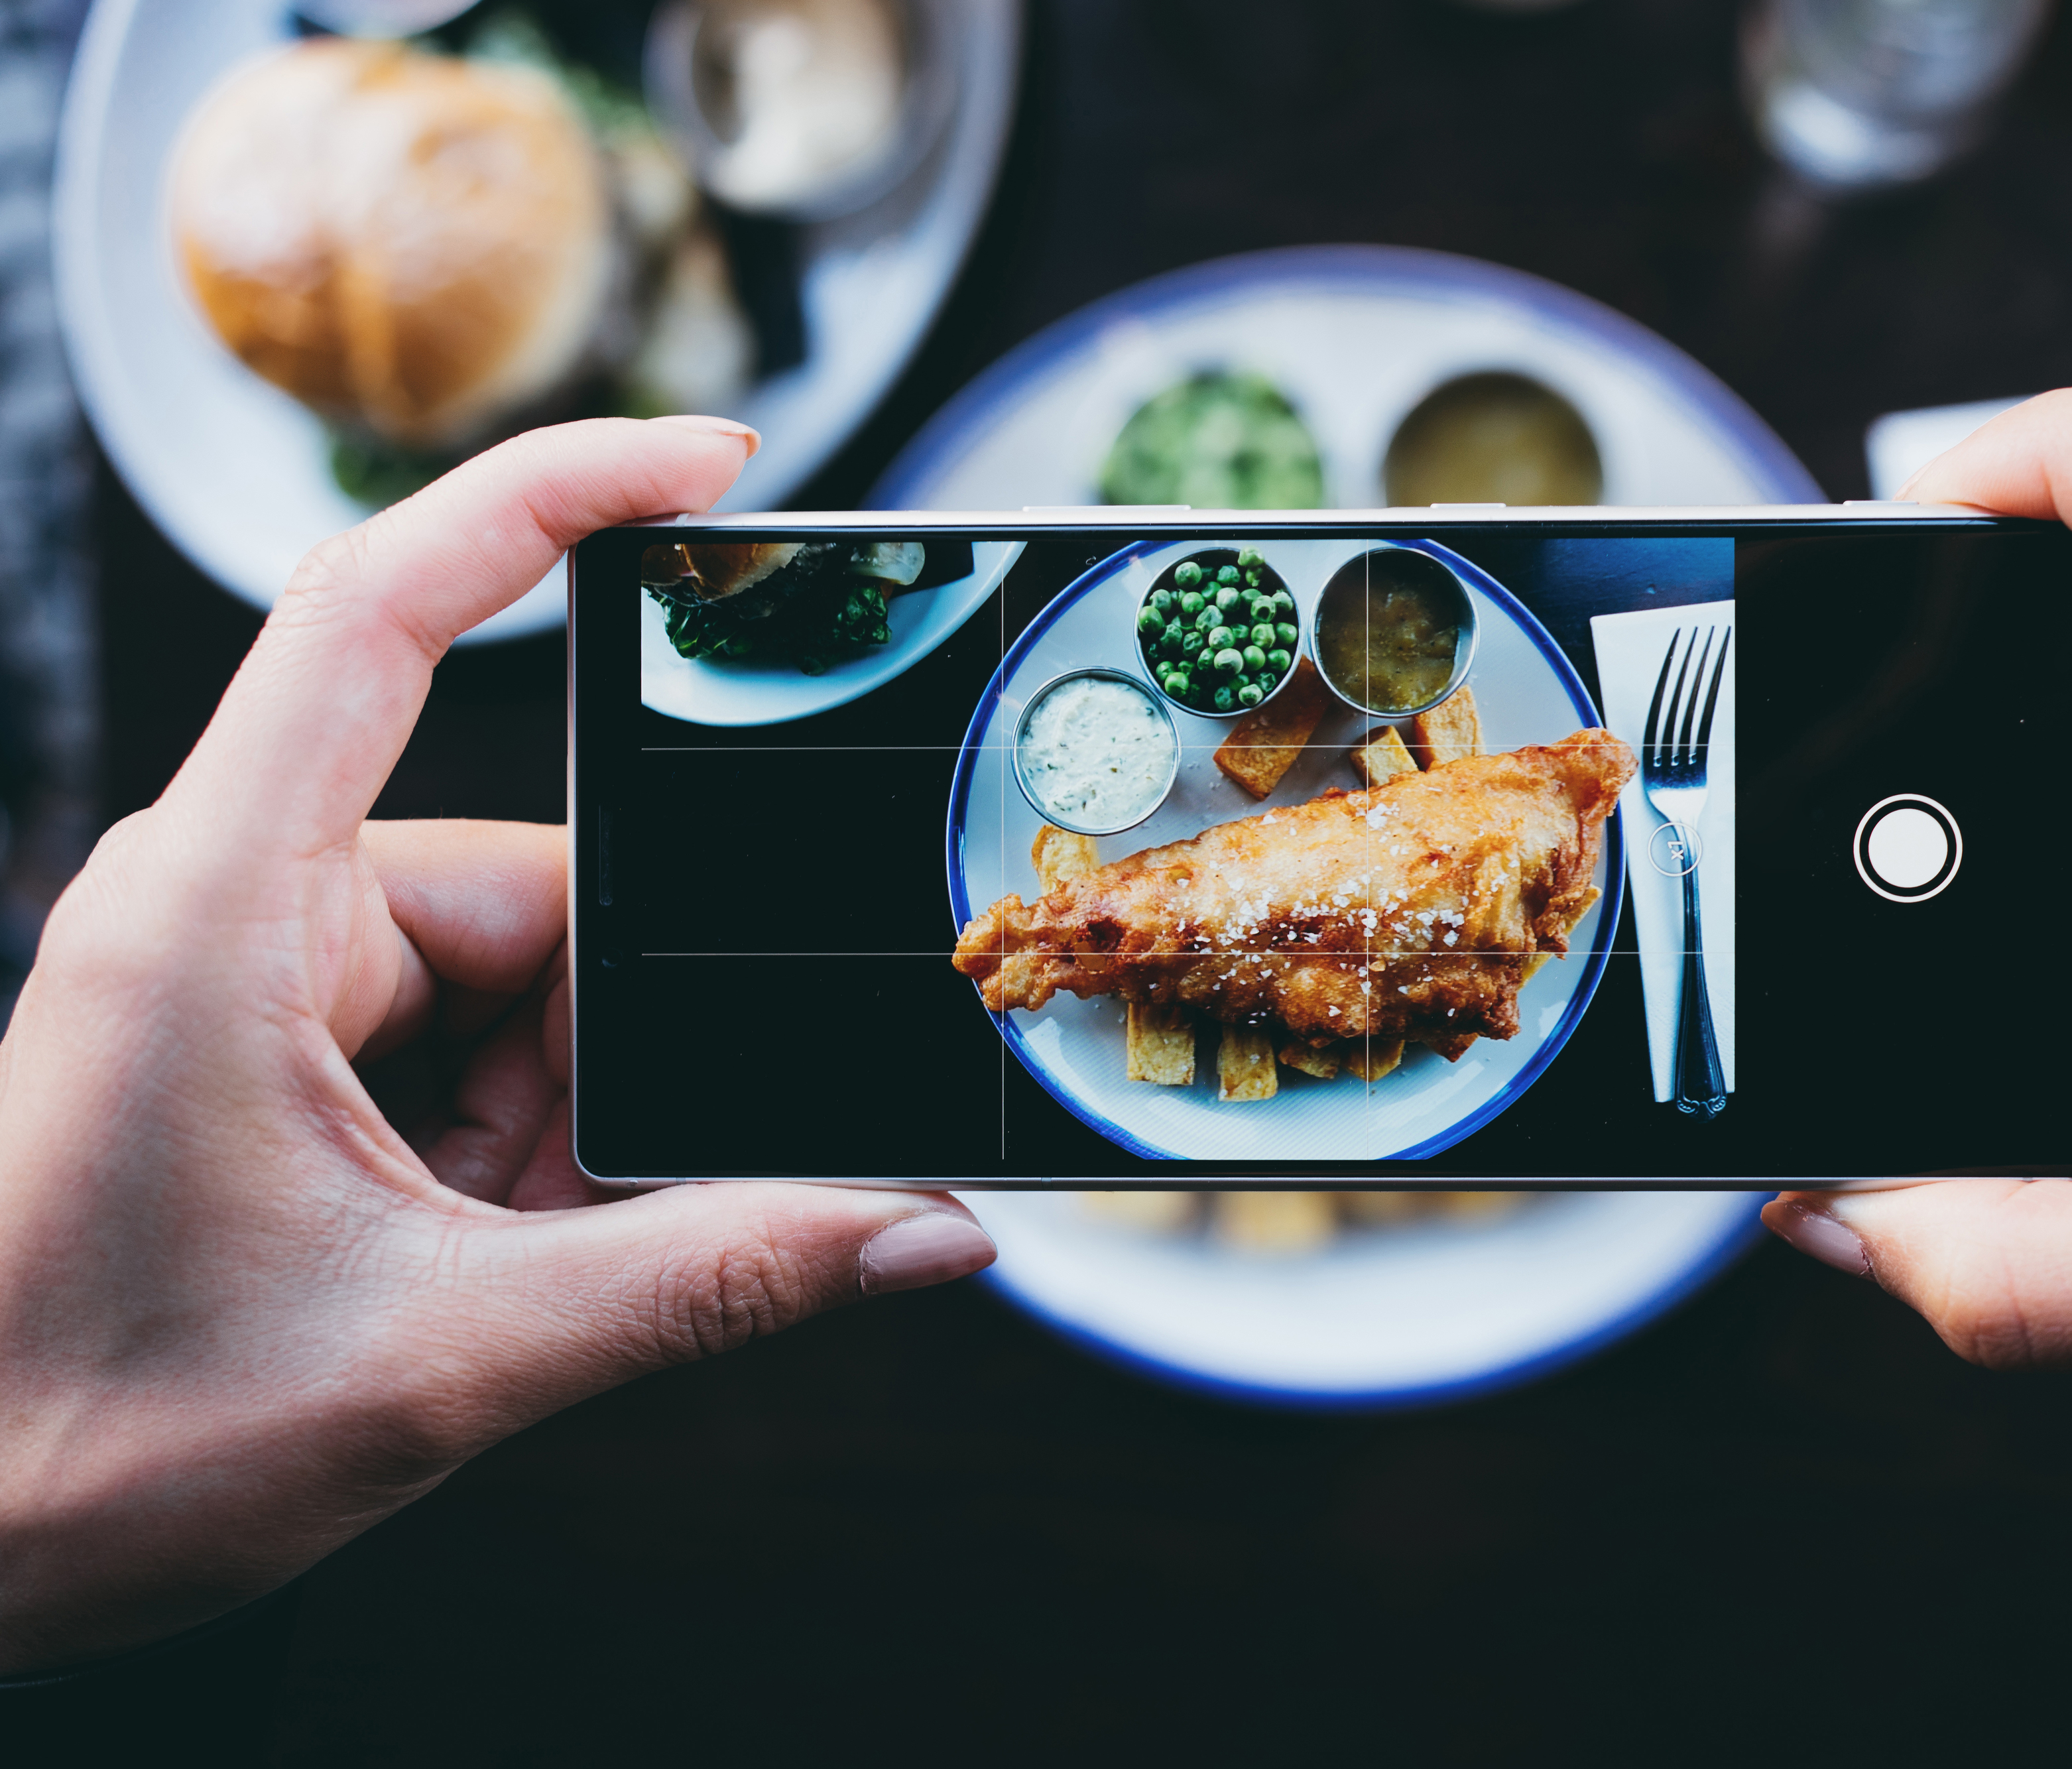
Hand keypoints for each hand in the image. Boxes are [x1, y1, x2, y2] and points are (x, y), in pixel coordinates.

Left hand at [0, 419, 994, 1671]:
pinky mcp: (269, 1041)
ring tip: (489, 1267)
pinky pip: (463, 1042)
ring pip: (512, 978)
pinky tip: (473, 1257)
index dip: (547, 496)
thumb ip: (712, 1280)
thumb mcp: (446, 1357)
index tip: (713, 465)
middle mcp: (232, 901)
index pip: (378, 607)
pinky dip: (509, 1150)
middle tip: (563, 1214)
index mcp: (223, 907)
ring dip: (551, 1127)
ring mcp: (250, 971)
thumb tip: (927, 1233)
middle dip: (599, 1055)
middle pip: (527, 883)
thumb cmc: (95, 1440)